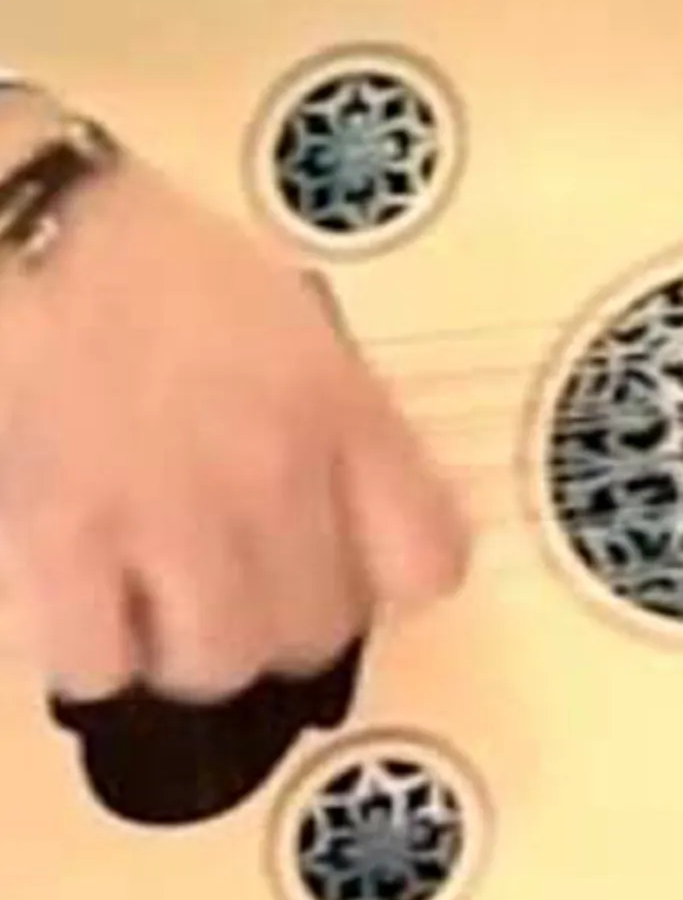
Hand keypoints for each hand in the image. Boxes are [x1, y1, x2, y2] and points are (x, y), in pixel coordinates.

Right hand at [0, 95, 469, 703]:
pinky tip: (84, 601)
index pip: (427, 558)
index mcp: (341, 407)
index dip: (391, 580)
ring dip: (188, 647)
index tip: (359, 573)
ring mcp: (167, 516)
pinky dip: (92, 648)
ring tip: (159, 604)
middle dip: (280, 623)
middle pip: (317, 631)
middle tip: (242, 593)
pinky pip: (99, 660)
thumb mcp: (290, 317)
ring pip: (216, 662)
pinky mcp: (60, 543)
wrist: (33, 237)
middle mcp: (272, 473)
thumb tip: (353, 502)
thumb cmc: (151, 260)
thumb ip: (334, 410)